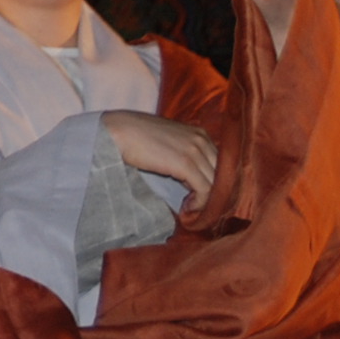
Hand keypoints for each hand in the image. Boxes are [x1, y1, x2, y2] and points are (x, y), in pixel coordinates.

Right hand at [100, 110, 217, 206]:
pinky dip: (199, 203)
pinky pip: (205, 190)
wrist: (116, 130)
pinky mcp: (186, 164)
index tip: (200, 195)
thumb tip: (191, 177)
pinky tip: (186, 208)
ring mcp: (195, 151)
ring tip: (189, 207)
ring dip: (205, 200)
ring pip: (216, 184)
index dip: (213, 182)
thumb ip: (184, 152)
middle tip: (196, 204)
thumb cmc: (135, 136)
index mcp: (199, 133)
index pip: (220, 163)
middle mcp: (202, 140)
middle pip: (222, 174)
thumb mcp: (168, 141)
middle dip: (213, 192)